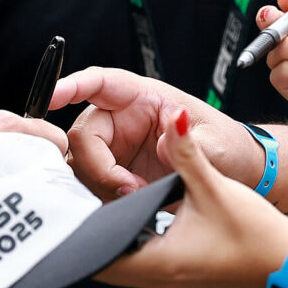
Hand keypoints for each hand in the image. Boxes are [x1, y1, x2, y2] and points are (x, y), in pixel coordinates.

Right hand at [48, 66, 263, 195]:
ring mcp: (115, 147)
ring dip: (100, 185)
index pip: (100, 83)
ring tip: (137, 196)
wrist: (234, 174)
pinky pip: (90, 184)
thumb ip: (187, 143)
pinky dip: (102, 197)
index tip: (52, 96)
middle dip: (98, 165)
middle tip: (127, 188)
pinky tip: (128, 204)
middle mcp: (122, 119)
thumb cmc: (226, 147)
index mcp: (143, 97)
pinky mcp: (114, 173)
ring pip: (80, 163)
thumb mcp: (215, 144)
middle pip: (83, 134)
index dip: (72, 85)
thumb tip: (162, 142)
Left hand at [94, 103, 287, 287]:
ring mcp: (165, 279)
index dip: (75, 225)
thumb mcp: (216, 188)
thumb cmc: (259, 238)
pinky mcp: (177, 273)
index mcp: (157, 259)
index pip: (93, 250)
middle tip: (77, 193)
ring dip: (107, 232)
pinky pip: (137, 258)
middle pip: (99, 256)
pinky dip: (126, 237)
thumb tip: (173, 117)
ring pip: (117, 258)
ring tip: (99, 198)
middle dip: (87, 226)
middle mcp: (155, 276)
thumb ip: (186, 151)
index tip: (66, 199)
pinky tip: (130, 213)